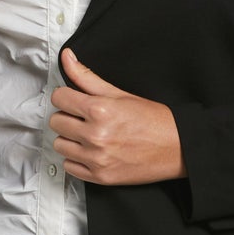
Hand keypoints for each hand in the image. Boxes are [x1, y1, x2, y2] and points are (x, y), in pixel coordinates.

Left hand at [49, 47, 187, 186]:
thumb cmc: (153, 120)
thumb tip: (67, 58)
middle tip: (84, 118)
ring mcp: (96, 158)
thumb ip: (88, 77)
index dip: (66, 96)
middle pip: (56, 121)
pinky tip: (90, 151)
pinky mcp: (99, 176)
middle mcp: (95, 135)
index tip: (74, 100)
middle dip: (67, 116)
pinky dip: (76, 159)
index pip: (59, 98)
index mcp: (99, 110)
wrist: (177, 148)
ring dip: (70, 138)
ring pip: (59, 144)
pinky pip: (70, 166)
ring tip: (87, 135)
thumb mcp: (120, 94)